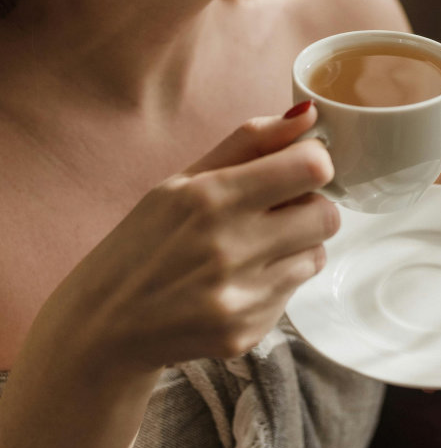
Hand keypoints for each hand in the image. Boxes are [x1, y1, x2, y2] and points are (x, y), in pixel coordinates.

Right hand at [34, 104, 337, 372]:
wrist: (107, 323)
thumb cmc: (148, 239)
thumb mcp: (184, 179)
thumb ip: (251, 141)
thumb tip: (309, 115)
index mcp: (212, 197)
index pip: (312, 167)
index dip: (312, 163)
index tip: (295, 168)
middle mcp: (228, 247)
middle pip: (326, 214)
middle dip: (309, 207)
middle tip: (277, 210)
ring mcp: (239, 296)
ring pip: (317, 254)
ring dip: (297, 246)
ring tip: (254, 247)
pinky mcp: (246, 332)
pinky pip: (294, 293)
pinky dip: (276, 282)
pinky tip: (239, 281)